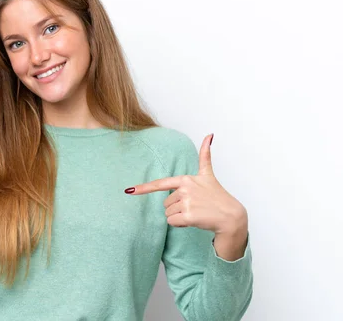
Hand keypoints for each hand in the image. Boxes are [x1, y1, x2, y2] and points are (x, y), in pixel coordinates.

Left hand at [125, 134, 247, 234]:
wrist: (231, 216)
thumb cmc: (218, 196)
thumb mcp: (208, 174)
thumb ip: (205, 155)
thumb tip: (209, 135)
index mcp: (185, 180)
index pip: (160, 184)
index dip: (143, 188)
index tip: (129, 191)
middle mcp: (184, 189)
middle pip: (165, 203)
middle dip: (176, 207)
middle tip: (194, 207)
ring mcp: (186, 203)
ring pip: (168, 213)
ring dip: (179, 216)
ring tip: (195, 212)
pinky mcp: (188, 216)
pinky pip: (172, 222)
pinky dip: (180, 224)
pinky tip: (194, 220)